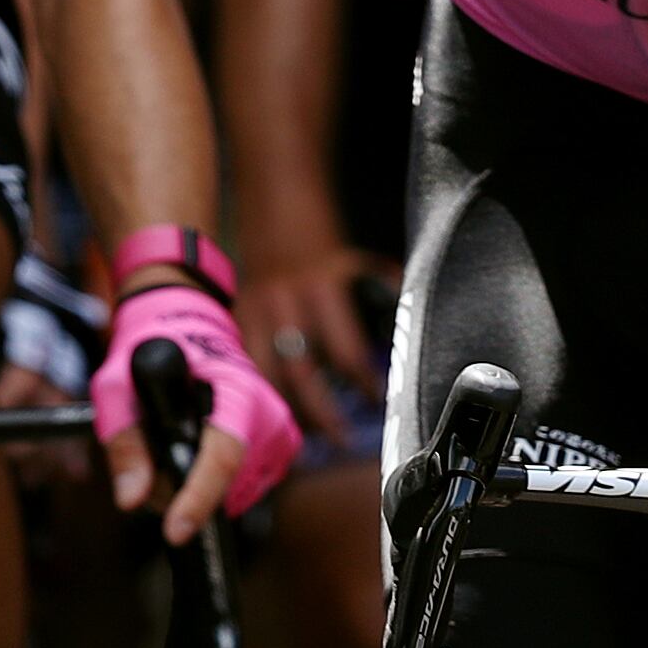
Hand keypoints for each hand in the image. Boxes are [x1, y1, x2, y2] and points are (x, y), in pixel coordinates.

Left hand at [96, 280, 296, 542]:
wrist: (191, 326)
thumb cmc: (154, 350)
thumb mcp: (118, 386)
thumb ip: (124, 442)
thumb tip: (130, 499)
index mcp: (237, 390)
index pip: (224, 454)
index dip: (199, 497)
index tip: (174, 532)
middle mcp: (270, 415)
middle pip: (225, 486)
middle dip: (178, 490)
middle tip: (146, 461)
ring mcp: (280, 436)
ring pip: (232, 496)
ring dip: (193, 490)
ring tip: (168, 449)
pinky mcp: (281, 451)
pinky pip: (242, 490)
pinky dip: (212, 485)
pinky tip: (193, 453)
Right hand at [240, 226, 391, 447]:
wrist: (273, 205)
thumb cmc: (322, 239)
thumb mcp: (356, 261)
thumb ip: (381, 292)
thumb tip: (412, 325)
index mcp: (323, 289)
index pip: (346, 350)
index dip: (363, 383)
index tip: (378, 403)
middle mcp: (287, 304)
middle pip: (302, 375)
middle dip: (322, 415)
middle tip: (341, 442)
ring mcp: (255, 313)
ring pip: (267, 378)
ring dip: (285, 413)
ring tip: (304, 442)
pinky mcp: (235, 318)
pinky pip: (243, 367)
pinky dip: (254, 394)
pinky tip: (265, 417)